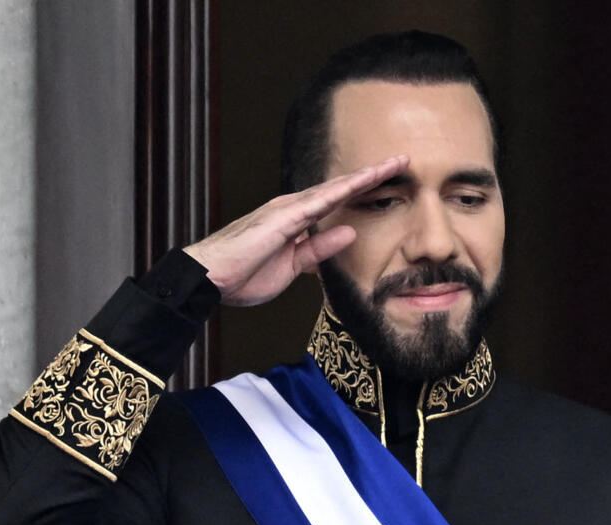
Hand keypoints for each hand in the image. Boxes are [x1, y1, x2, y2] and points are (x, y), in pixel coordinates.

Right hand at [183, 155, 408, 305]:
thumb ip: (320, 249)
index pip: (337, 201)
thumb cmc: (243, 274)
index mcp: (296, 220)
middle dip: (371, 174)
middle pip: (340, 188)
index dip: (364, 190)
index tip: (390, 180)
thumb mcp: (294, 266)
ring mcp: (287, 210)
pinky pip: (316, 202)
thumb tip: (348, 232)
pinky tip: (359, 182)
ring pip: (333, 188)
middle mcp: (293, 208)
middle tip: (402, 160)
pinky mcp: (280, 218)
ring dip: (363, 176)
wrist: (208, 279)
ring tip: (392, 164)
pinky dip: (339, 191)